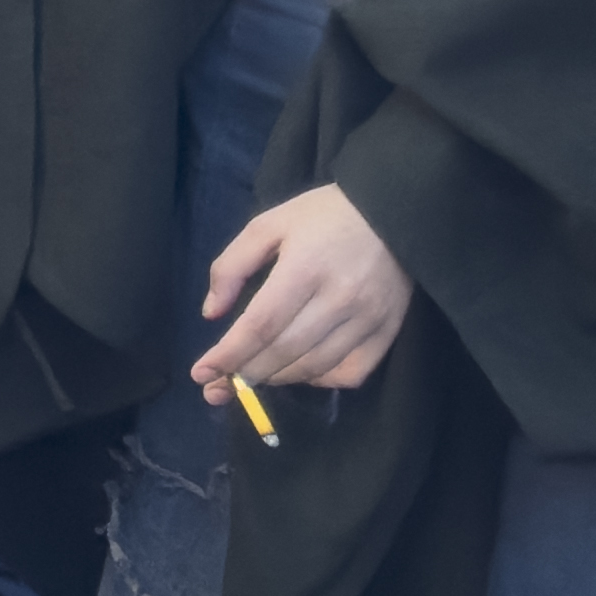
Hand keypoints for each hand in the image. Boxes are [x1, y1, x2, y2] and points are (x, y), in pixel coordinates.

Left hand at [195, 179, 416, 404]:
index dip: (228, 354)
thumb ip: (232, 266)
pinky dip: (321, 380)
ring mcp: (368, 318)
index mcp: (304, 268)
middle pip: (285, 351)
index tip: (201, 373)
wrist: (394, 212)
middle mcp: (339, 299)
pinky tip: (300, 371)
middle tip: (220, 383)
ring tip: (254, 375)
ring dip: (278, 378)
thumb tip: (211, 313)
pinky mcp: (388, 330)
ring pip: (316, 367)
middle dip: (246, 373)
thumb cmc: (324, 215)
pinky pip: (353, 372)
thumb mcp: (267, 225)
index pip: (261, 325)